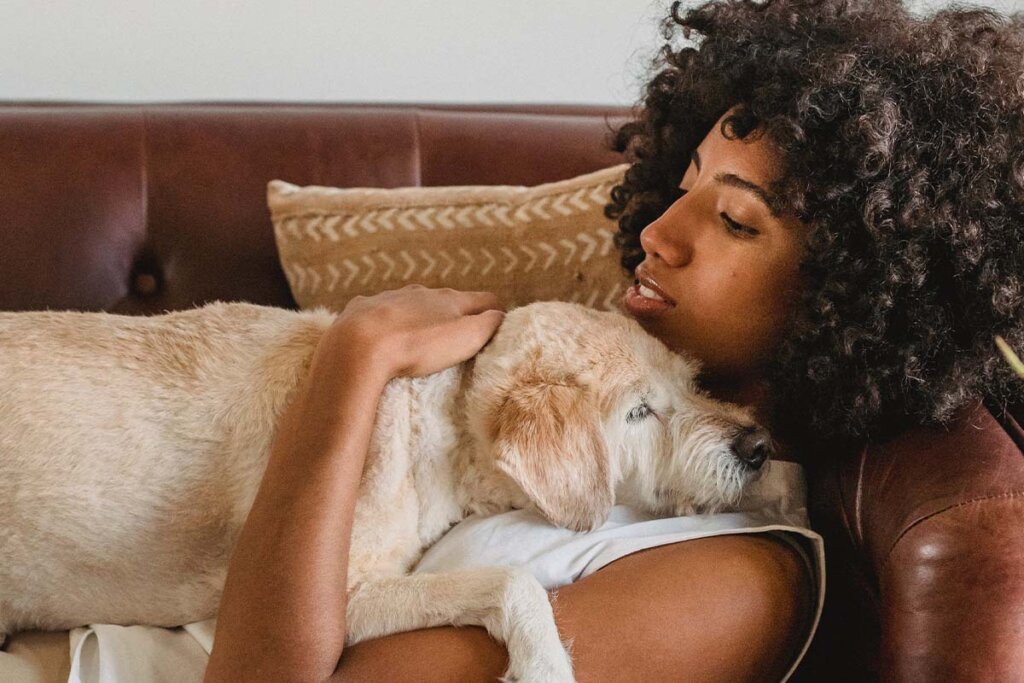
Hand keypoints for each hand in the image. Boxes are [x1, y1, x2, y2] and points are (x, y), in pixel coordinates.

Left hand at [327, 284, 506, 380]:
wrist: (359, 346)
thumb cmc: (418, 345)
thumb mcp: (466, 338)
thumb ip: (489, 325)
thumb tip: (502, 315)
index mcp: (448, 299)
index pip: (483, 299)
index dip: (494, 312)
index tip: (498, 326)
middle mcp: (420, 293)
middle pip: (445, 300)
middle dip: (454, 314)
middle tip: (457, 337)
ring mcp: (388, 298)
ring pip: (411, 304)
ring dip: (418, 317)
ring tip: (418, 338)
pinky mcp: (361, 309)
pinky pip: (378, 312)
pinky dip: (385, 322)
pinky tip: (381, 337)